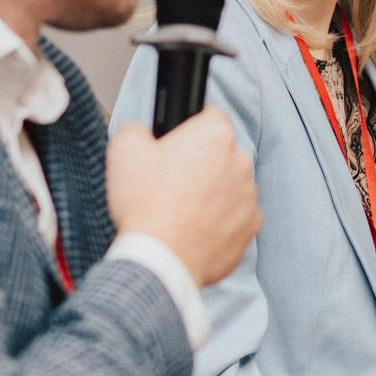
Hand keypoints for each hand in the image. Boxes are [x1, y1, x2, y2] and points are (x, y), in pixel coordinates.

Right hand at [105, 108, 260, 285]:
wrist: (161, 259)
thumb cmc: (146, 206)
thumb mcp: (124, 149)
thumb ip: (137, 128)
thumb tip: (142, 131)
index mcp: (215, 135)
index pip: (210, 116)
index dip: (189, 129)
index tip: (175, 146)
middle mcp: (240, 161)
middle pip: (220, 153)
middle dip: (200, 163)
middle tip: (171, 182)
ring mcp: (249, 196)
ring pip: (229, 185)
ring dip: (211, 192)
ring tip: (180, 210)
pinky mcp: (251, 227)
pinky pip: (236, 215)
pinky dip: (219, 220)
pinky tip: (194, 228)